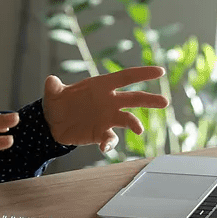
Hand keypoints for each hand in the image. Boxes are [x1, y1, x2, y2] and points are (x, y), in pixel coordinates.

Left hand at [42, 66, 168, 152]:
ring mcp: (106, 117)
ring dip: (135, 124)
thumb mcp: (52, 93)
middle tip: (165, 101)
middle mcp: (108, 100)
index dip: (142, 73)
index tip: (160, 71)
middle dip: (150, 99)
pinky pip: (111, 138)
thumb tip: (51, 81)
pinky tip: (104, 146)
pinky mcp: (101, 133)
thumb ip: (53, 87)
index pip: (125, 77)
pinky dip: (110, 143)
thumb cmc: (56, 102)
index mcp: (100, 85)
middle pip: (133, 98)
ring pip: (128, 119)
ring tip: (138, 130)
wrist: (52, 123)